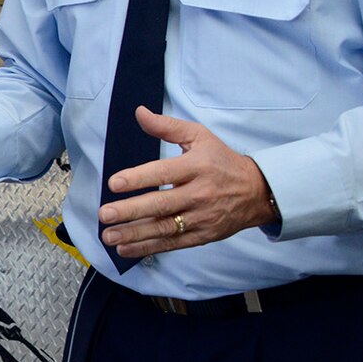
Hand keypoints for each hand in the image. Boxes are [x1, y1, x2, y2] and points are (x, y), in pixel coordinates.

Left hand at [98, 107, 276, 258]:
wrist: (257, 192)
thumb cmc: (222, 161)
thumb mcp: (199, 136)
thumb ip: (167, 126)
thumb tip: (139, 113)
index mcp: (197, 166)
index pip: (163, 173)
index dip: (138, 178)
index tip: (114, 183)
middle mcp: (199, 193)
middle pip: (161, 204)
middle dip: (131, 211)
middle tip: (105, 214)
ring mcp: (201, 217)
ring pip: (164, 228)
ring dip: (134, 234)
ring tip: (109, 235)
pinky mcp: (203, 235)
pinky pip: (172, 243)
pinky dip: (148, 248)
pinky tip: (125, 249)